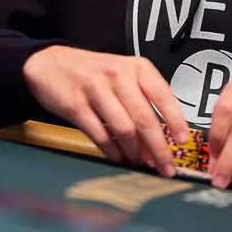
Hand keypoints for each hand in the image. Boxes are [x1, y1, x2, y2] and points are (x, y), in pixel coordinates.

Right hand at [22, 47, 187, 176]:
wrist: (48, 64)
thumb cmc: (91, 72)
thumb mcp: (122, 72)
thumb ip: (142, 97)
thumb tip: (164, 135)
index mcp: (135, 67)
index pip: (163, 95)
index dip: (176, 121)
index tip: (182, 141)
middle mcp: (118, 75)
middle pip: (145, 118)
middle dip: (159, 148)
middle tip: (166, 168)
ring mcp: (95, 89)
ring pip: (124, 130)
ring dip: (135, 153)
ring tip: (139, 163)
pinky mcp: (76, 105)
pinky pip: (101, 135)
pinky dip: (113, 151)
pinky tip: (118, 158)